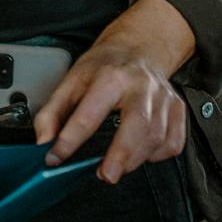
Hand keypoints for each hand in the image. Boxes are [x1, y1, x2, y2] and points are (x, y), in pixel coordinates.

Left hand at [32, 0, 195, 184]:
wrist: (138, 47)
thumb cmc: (105, 65)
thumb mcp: (72, 80)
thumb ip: (53, 111)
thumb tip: (43, 139)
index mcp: (111, 76)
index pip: (89, 114)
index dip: (70, 140)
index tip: (56, 157)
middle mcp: (141, 86)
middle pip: (138, 125)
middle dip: (121, 155)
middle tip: (105, 175)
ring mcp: (164, 98)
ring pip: (156, 137)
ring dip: (135, 160)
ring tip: (115, 167)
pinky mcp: (178, 109)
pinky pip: (173, 142)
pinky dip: (157, 155)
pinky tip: (140, 154)